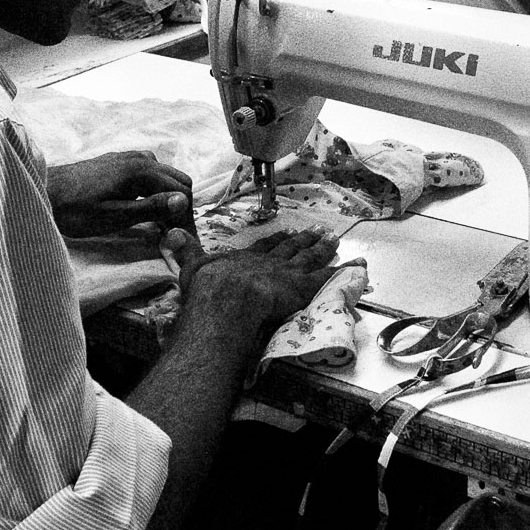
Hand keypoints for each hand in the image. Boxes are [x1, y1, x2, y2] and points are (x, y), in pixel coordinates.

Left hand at [48, 150, 194, 238]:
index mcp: (142, 170)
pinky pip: (149, 172)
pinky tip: (142, 206)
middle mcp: (140, 158)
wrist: (44, 192)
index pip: (182, 190)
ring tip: (158, 223)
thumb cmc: (77, 210)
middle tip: (171, 232)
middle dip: (180, 205)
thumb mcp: (116, 216)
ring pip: (165, 175)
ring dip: (168, 196)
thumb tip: (183, 202)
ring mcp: (129, 157)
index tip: (179, 237)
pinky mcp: (118, 162)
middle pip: (178, 179)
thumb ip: (151, 208)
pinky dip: (154, 189)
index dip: (185, 215)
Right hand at [162, 227, 340, 342]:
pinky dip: (346, 271)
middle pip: (291, 249)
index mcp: (245, 259)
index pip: (264, 247)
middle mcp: (269, 263)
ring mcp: (288, 274)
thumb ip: (185, 249)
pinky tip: (359, 265)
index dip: (277, 240)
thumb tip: (170, 232)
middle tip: (317, 230)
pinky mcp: (304, 288)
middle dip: (304, 240)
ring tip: (334, 239)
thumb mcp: (190, 266)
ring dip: (323, 248)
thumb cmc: (207, 289)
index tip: (287, 232)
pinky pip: (329, 279)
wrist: (227, 299)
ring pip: (310, 259)